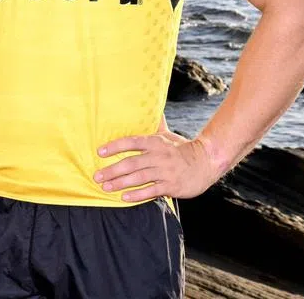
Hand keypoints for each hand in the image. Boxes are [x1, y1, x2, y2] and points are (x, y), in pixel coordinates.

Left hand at [94, 127, 221, 201]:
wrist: (207, 162)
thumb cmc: (182, 148)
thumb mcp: (168, 135)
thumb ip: (155, 124)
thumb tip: (150, 105)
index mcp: (155, 142)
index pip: (131, 142)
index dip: (115, 146)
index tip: (99, 152)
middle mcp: (159, 156)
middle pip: (131, 163)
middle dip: (112, 170)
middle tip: (97, 176)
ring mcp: (165, 171)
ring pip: (139, 177)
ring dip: (121, 183)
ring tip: (106, 187)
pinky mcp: (171, 185)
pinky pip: (151, 191)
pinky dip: (137, 194)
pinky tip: (124, 197)